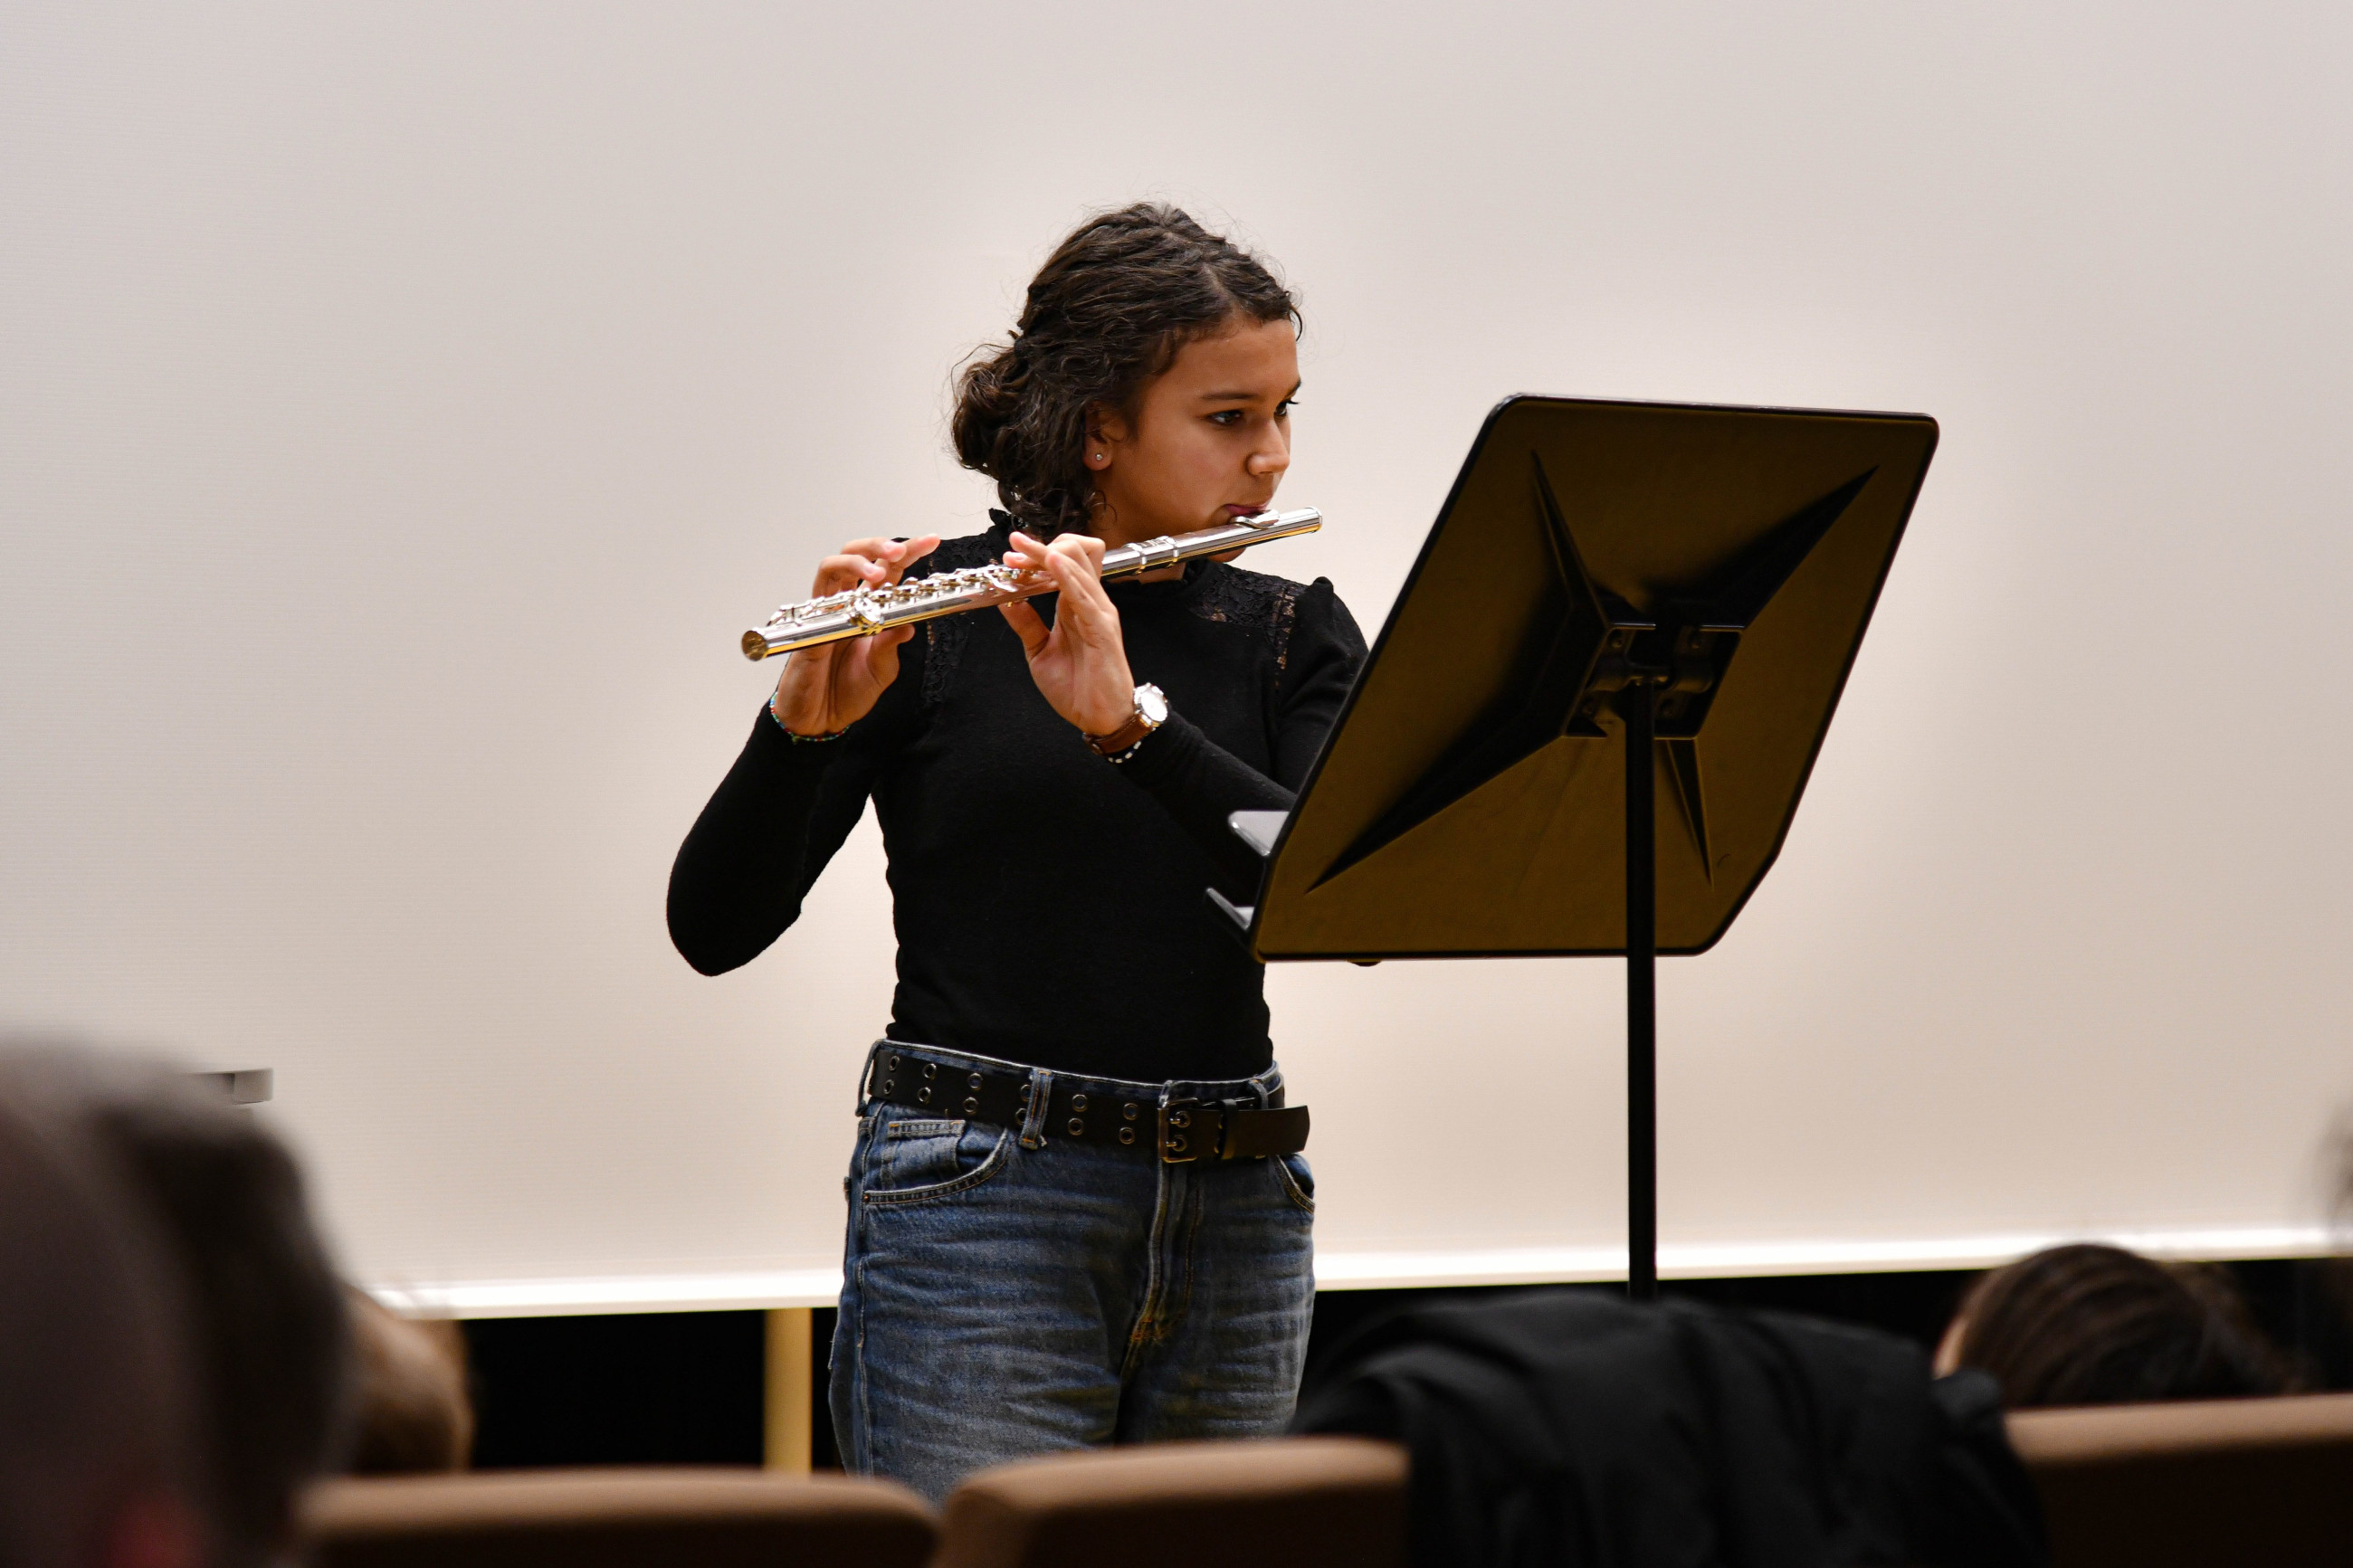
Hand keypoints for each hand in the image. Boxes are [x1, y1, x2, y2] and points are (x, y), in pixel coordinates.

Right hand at [769, 535, 940, 734]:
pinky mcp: (808, 630)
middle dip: (878, 546)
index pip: (889, 571)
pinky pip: (817, 605)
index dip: (908, 552)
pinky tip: (854, 605)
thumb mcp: (882, 671)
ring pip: (831, 567)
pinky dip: (836, 600)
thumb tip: (909, 623)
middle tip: (899, 550)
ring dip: (855, 562)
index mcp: (869, 609)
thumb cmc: (847, 692)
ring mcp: (825, 613)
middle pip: (857, 556)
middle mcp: (846, 604)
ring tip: (877, 571)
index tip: (930, 540)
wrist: (819, 719)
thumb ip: (892, 646)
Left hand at [997, 530, 1136, 735]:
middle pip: (1074, 553)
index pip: (1062, 564)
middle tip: (1014, 547)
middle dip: (1041, 545)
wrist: (1099, 717)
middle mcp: (1089, 603)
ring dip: (1048, 554)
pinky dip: (1067, 576)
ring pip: (1080, 564)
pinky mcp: (1103, 628)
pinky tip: (1051, 564)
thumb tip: (1005, 600)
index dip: (1035, 554)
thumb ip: (1026, 624)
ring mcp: (1098, 612)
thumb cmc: (1077, 687)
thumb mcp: (1039, 651)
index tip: (1009, 555)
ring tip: (1023, 551)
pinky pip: (1084, 594)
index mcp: (1075, 606)